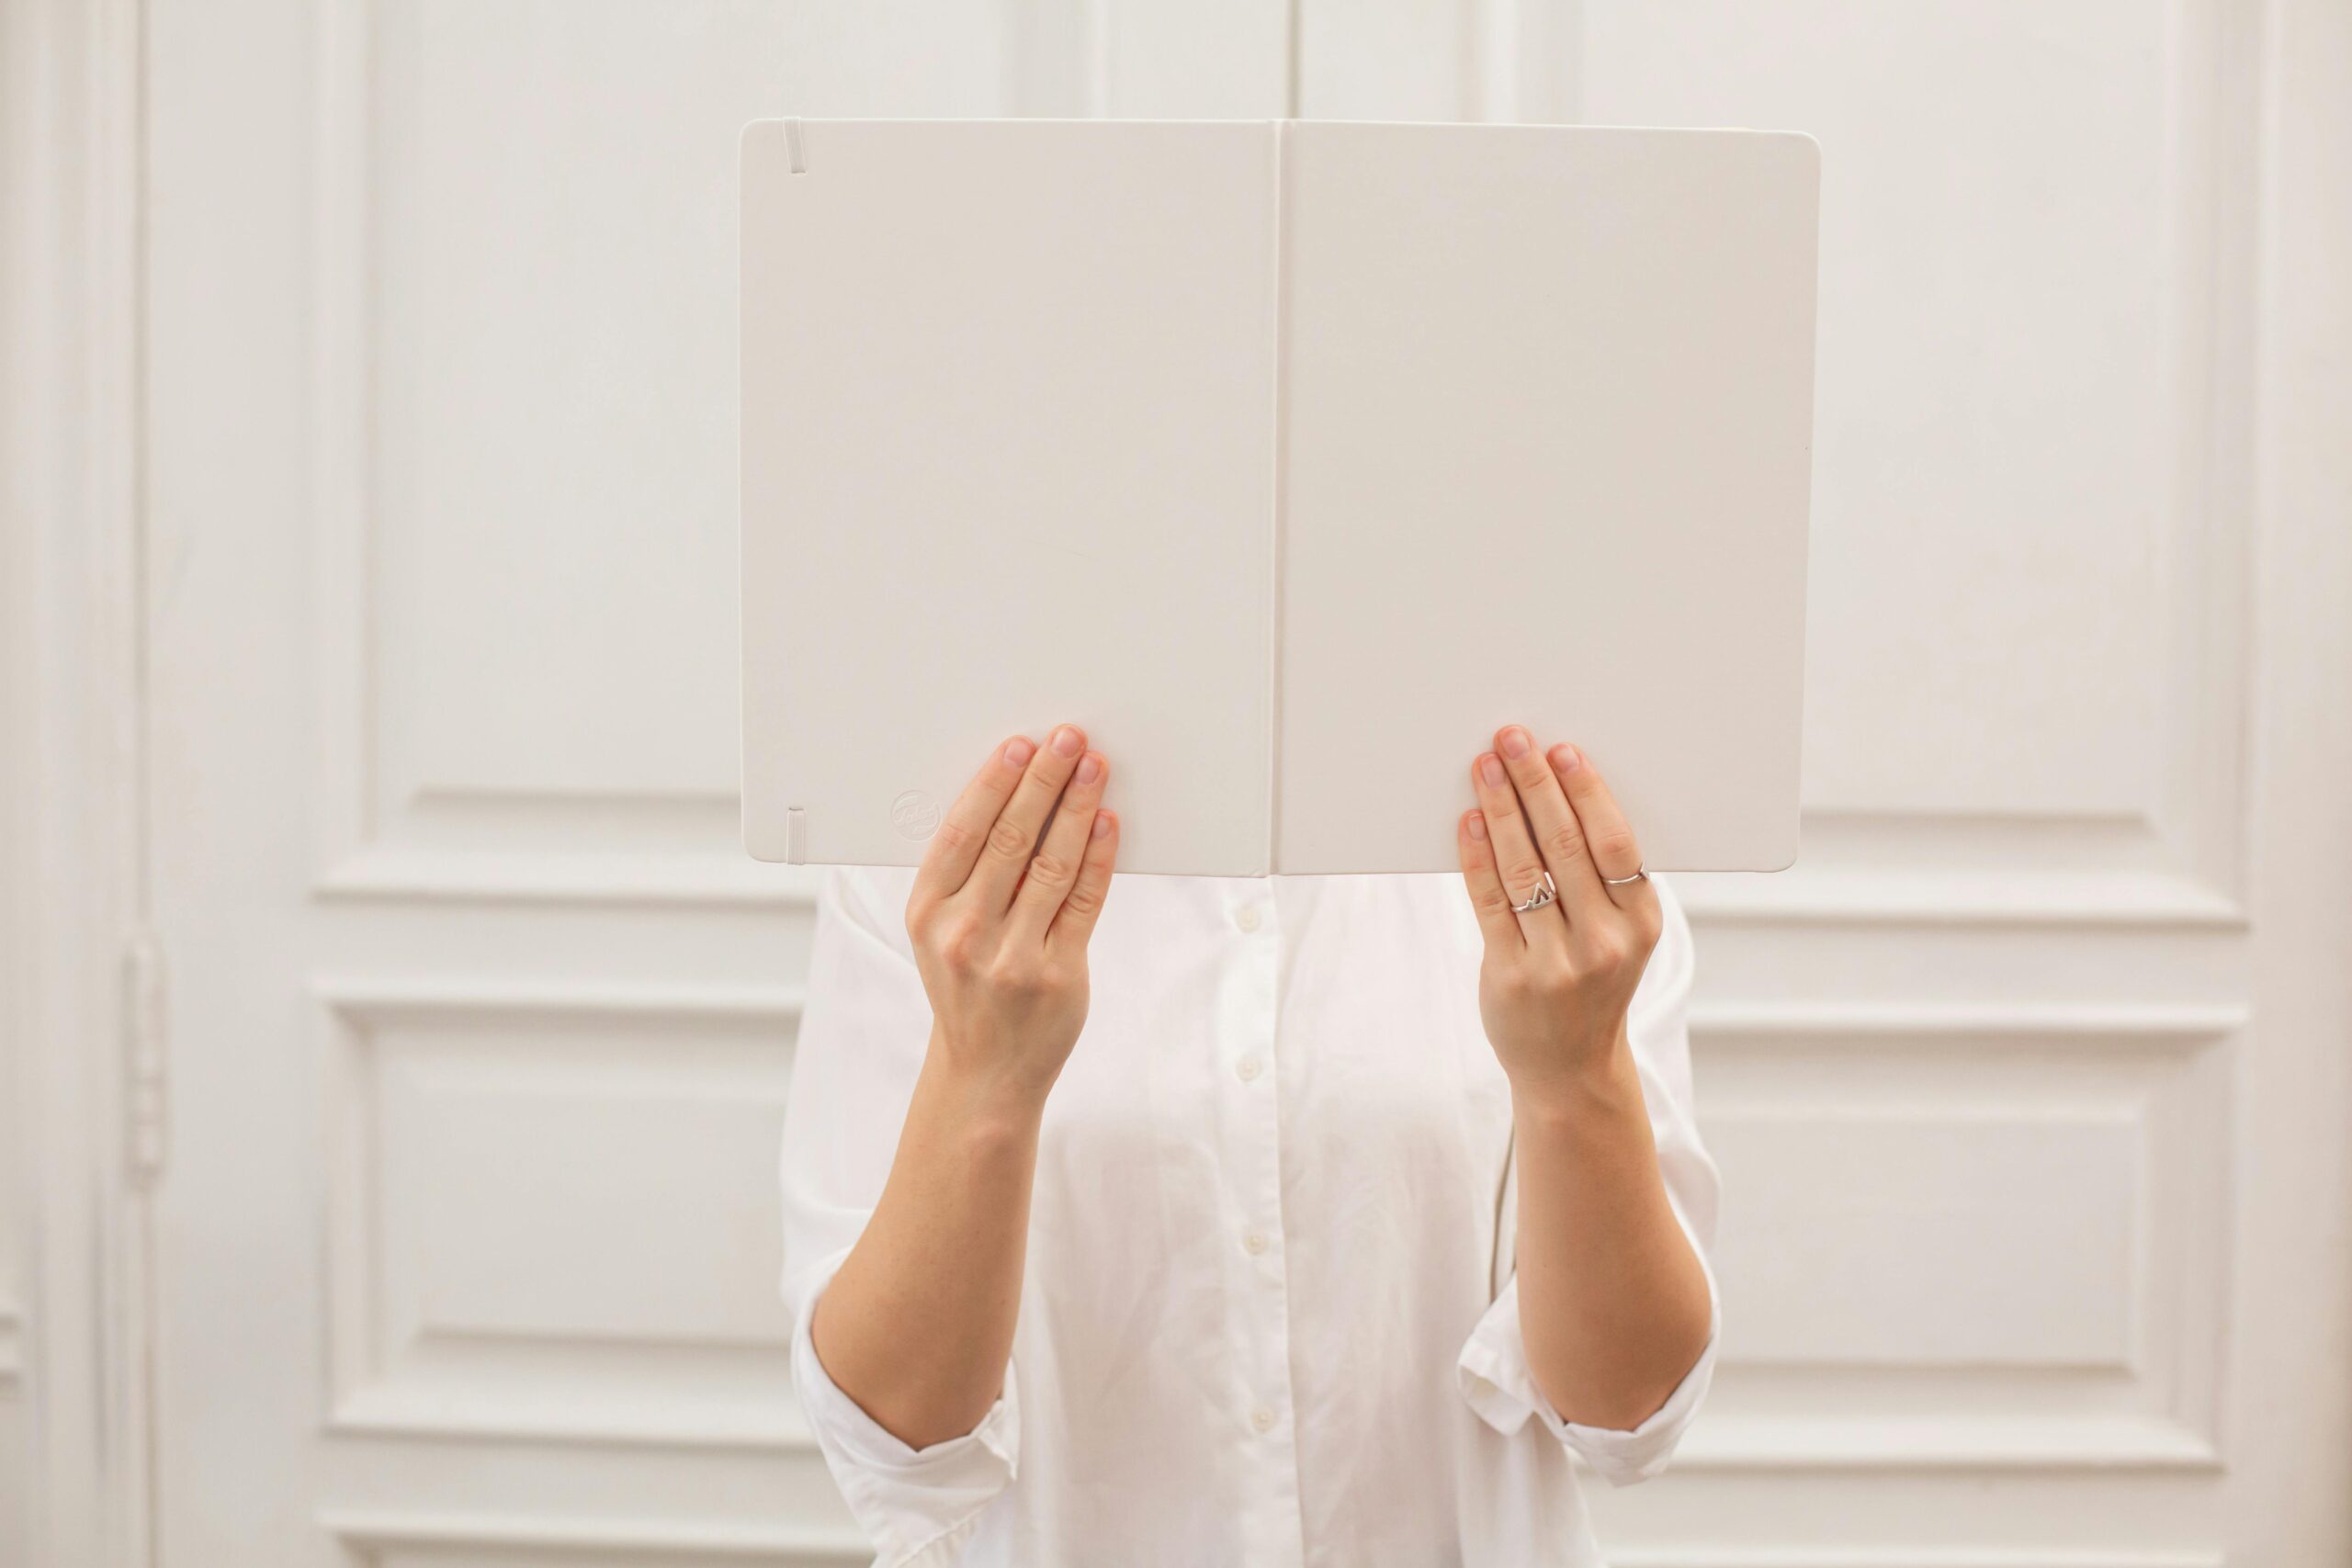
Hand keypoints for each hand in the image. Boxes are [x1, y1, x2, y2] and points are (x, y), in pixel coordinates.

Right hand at [905, 723, 1118, 1116]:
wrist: (984, 1073)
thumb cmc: (966, 988)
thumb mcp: (939, 932)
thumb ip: (966, 876)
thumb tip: (1014, 796)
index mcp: (927, 912)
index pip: (963, 831)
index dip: (994, 783)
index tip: (1020, 745)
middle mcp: (963, 932)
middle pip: (1010, 838)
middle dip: (1043, 780)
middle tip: (1068, 739)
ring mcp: (1011, 955)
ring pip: (1051, 863)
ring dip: (1077, 807)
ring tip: (1094, 768)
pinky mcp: (1057, 973)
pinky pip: (1083, 901)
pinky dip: (1098, 857)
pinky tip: (1107, 823)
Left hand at [1456, 725, 1662, 1100]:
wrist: (1569, 1070)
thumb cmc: (1593, 983)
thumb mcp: (1621, 937)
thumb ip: (1602, 880)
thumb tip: (1559, 793)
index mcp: (1642, 923)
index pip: (1615, 844)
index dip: (1587, 793)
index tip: (1563, 752)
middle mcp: (1604, 943)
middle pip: (1566, 845)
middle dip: (1535, 785)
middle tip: (1513, 740)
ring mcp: (1555, 962)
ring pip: (1524, 867)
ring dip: (1501, 808)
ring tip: (1485, 767)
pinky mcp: (1510, 975)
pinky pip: (1489, 900)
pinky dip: (1477, 854)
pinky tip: (1469, 820)